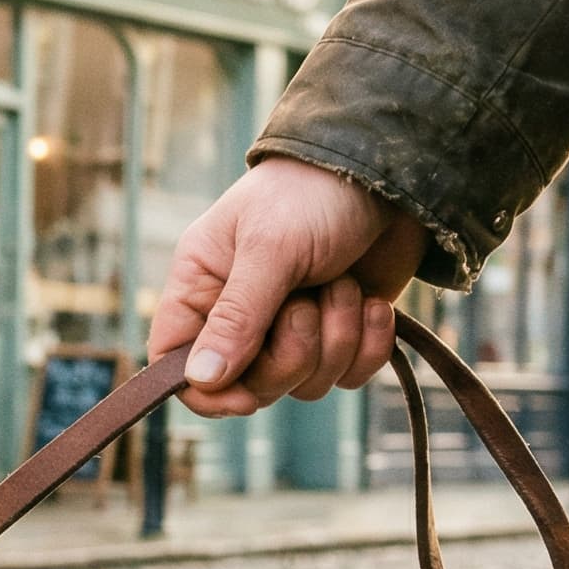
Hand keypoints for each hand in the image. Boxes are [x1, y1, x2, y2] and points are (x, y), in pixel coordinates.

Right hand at [147, 158, 429, 417]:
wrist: (393, 173)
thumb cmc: (313, 194)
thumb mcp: (270, 249)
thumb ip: (236, 317)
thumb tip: (200, 380)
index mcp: (202, 286)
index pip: (175, 360)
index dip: (205, 390)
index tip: (245, 395)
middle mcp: (240, 313)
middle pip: (247, 384)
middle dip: (290, 355)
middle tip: (308, 306)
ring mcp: (292, 326)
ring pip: (303, 383)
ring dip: (335, 340)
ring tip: (344, 286)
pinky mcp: (340, 331)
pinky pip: (349, 375)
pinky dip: (368, 345)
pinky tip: (374, 303)